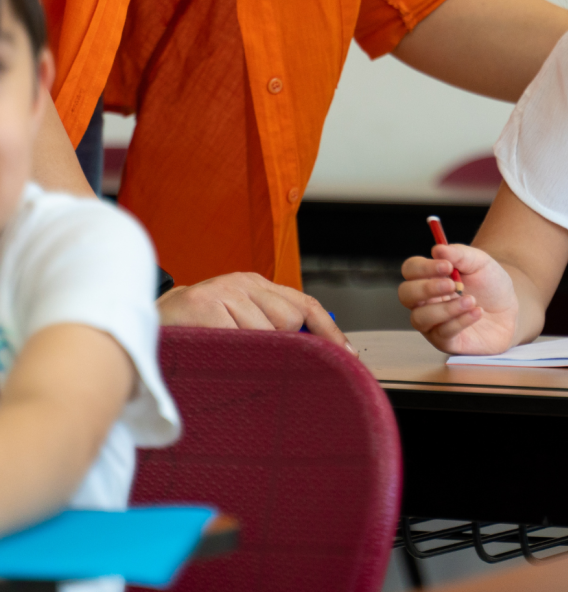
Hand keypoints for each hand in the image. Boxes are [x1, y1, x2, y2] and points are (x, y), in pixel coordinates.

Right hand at [157, 271, 355, 351]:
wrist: (144, 325)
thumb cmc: (195, 332)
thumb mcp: (236, 323)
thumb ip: (270, 330)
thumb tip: (315, 353)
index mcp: (254, 285)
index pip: (306, 304)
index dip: (329, 331)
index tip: (348, 355)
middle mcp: (242, 283)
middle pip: (290, 319)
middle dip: (283, 346)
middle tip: (257, 360)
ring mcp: (223, 291)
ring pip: (267, 332)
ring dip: (252, 352)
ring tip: (226, 353)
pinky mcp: (205, 306)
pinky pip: (239, 338)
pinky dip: (232, 352)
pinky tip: (215, 352)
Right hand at [398, 244, 518, 354]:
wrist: (510, 309)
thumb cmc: (490, 284)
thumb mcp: (480, 262)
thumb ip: (459, 254)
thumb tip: (437, 249)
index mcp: (429, 277)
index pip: (411, 270)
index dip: (423, 267)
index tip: (447, 266)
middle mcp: (425, 301)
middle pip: (406, 294)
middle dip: (427, 288)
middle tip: (453, 284)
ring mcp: (433, 323)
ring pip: (420, 318)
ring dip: (445, 308)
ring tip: (471, 300)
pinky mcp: (447, 342)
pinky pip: (443, 334)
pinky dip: (460, 321)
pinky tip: (477, 312)